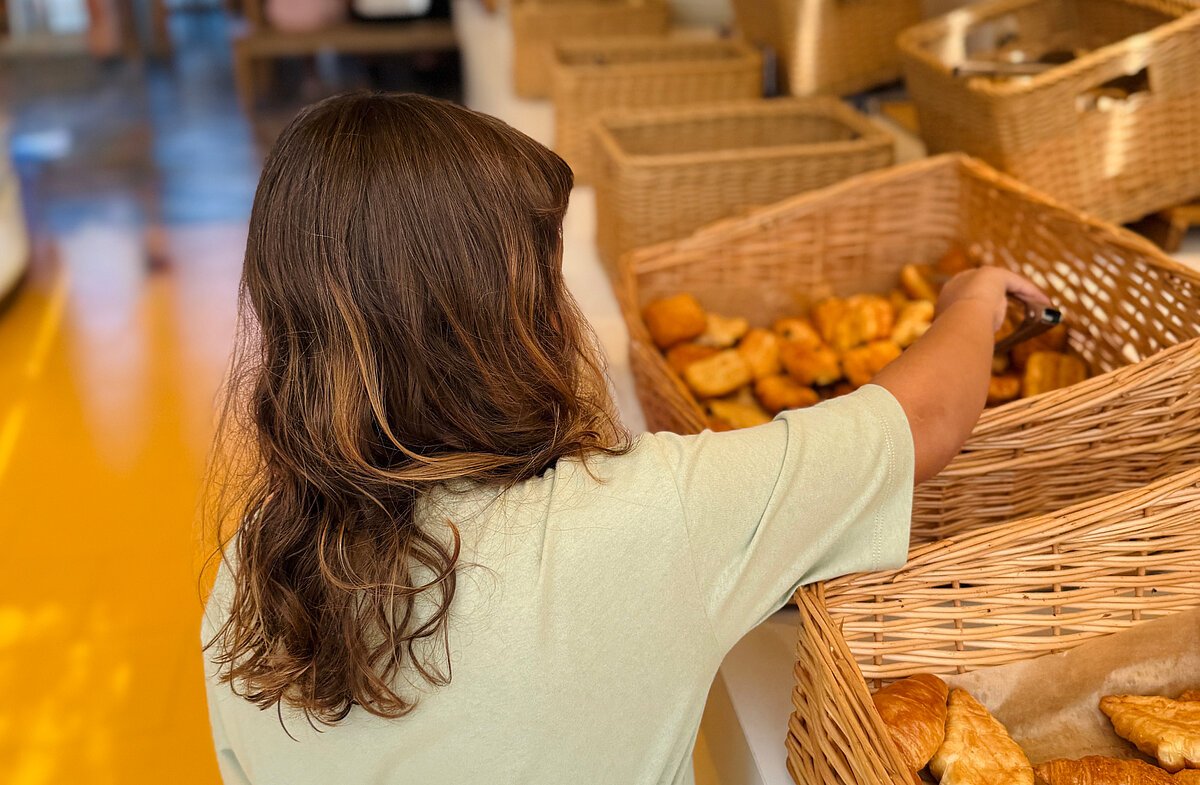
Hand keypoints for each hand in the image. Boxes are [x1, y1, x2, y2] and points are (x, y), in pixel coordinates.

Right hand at [936, 267, 1050, 332]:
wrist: (958, 325)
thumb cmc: (957, 337)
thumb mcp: (962, 335)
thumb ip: (970, 332)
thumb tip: (978, 346)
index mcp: (948, 295)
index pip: (968, 294)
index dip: (983, 303)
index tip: (994, 313)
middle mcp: (960, 281)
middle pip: (988, 286)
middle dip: (1005, 296)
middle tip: (1020, 308)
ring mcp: (977, 275)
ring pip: (1005, 285)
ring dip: (1023, 295)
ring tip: (1038, 307)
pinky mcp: (995, 274)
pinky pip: (1017, 284)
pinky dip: (1031, 292)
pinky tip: (1044, 301)